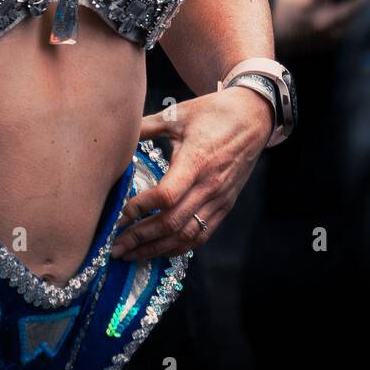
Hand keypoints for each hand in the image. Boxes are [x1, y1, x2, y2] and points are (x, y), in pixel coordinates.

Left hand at [109, 86, 272, 260]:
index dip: (140, 209)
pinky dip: (179, 247)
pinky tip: (161, 250)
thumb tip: (118, 132)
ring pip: (186, 235)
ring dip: (157, 249)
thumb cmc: (214, 113)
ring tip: (132, 256)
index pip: (165, 196)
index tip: (118, 215)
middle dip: (141, 238)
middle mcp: (208, 185)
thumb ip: (147, 126)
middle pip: (172, 222)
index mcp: (196, 161)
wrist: (254, 117)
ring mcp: (219, 199)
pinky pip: (202, 234)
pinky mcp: (225, 205)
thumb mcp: (178, 114)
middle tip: (115, 247)